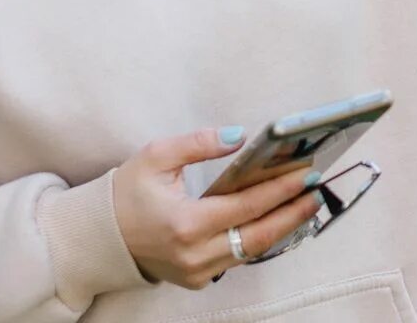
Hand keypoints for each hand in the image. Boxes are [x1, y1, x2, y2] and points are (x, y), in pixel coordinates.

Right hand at [113, 126, 324, 289]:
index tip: (306, 174)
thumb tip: (238, 137)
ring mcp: (197, 272)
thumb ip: (198, 143)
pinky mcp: (197, 279)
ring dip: (281, 227)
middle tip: (317, 192)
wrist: (99, 238)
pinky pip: (237, 258)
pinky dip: (258, 239)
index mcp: (184, 223)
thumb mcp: (156, 157)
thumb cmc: (126, 194)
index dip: (280, 190)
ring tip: (305, 204)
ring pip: (251, 251)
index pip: (246, 206)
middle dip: (293, 213)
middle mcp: (194, 254)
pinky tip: (275, 220)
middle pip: (258, 235)